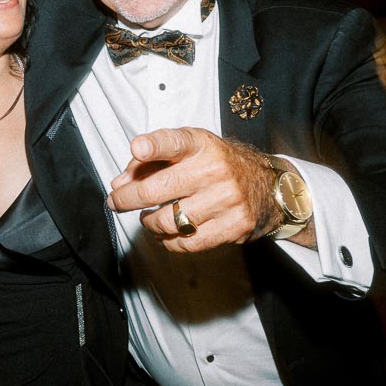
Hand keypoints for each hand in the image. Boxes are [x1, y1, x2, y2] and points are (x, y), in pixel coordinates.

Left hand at [106, 127, 280, 252]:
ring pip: (168, 221)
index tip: (138, 148)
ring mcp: (227, 199)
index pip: (175, 142)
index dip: (154, 145)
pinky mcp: (235, 226)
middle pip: (158, 190)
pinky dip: (169, 241)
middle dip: (127, 198)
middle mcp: (214, 170)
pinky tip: (166, 233)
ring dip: (149, 222)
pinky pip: (187, 242)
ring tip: (148, 217)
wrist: (269, 186)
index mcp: (201, 145)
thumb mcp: (189, 151)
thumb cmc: (218, 165)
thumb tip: (120, 184)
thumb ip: (151, 162)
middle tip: (116, 201)